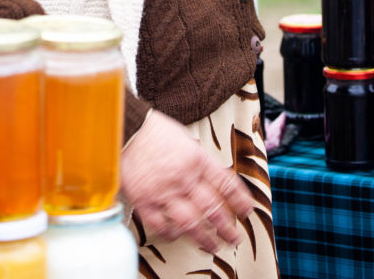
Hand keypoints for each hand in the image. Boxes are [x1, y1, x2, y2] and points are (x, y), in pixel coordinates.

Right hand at [121, 110, 252, 250]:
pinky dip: (170, 234)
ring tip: (211, 246)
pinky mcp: (144, 200)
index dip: (240, 200)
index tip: (247, 211)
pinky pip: (160, 225)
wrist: (127, 127)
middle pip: (212, 209)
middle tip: (233, 238)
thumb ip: (198, 161)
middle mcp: (184, 177)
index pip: (226, 184)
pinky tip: (175, 235)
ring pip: (190, 223)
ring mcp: (164, 191)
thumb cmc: (154, 131)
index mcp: (196, 159)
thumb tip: (211, 178)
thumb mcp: (185, 139)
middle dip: (226, 228)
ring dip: (204, 238)